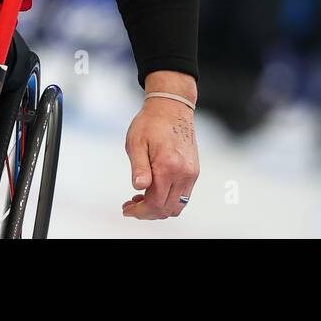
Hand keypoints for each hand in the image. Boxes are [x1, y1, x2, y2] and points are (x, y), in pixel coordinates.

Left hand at [122, 71, 198, 219]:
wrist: (172, 107)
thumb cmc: (151, 122)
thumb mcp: (136, 142)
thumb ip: (139, 167)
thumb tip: (138, 187)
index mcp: (168, 166)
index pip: (155, 203)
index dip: (139, 212)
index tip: (126, 209)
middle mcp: (184, 172)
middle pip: (166, 209)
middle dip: (147, 213)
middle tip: (130, 206)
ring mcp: (191, 173)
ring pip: (177, 206)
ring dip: (159, 208)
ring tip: (141, 199)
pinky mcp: (194, 171)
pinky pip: (183, 196)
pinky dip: (168, 199)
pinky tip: (154, 190)